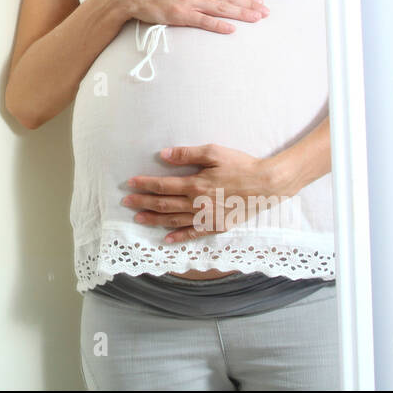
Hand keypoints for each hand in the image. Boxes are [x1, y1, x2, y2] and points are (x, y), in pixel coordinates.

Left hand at [121, 143, 294, 243]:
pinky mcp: (217, 226)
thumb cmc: (241, 165)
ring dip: (154, 220)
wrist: (267, 184)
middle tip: (126, 202)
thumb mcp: (214, 152)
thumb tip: (162, 155)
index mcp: (195, 184)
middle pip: (164, 204)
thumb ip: (187, 154)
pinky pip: (194, 234)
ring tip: (138, 218)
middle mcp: (198, 203)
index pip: (163, 185)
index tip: (130, 183)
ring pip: (175, 220)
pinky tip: (166, 239)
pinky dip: (179, 237)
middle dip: (143, 203)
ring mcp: (207, 217)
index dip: (144, 185)